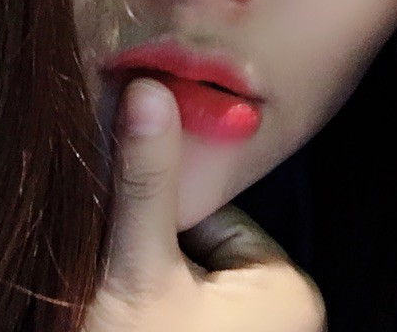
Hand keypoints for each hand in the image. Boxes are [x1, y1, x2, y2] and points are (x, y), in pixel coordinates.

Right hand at [84, 78, 326, 331]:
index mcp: (284, 287)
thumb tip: (148, 89)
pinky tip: (120, 315)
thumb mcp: (142, 270)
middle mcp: (276, 310)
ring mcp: (247, 329)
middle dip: (152, 247)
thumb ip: (147, 181)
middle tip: (112, 270)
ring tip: (112, 296)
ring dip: (143, 272)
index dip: (163, 211)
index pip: (215, 213)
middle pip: (197, 244)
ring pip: (184, 273)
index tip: (122, 219)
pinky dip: (150, 303)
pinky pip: (182, 304)